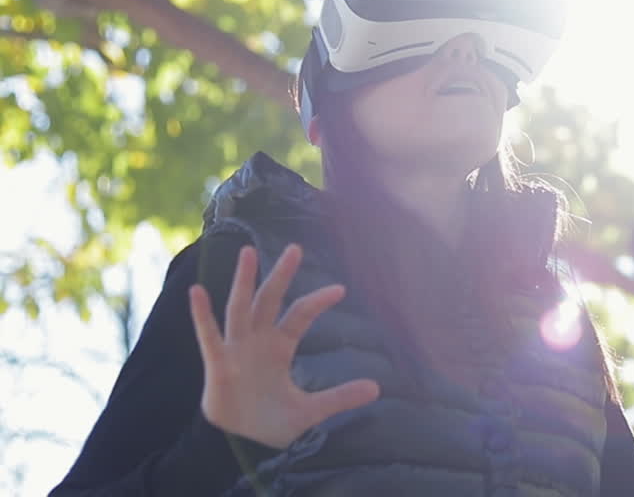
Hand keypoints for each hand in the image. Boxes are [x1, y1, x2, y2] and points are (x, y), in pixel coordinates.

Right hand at [189, 243, 379, 449]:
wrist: (242, 444)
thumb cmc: (271, 421)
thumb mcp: (311, 410)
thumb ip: (339, 397)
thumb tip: (376, 389)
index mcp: (280, 346)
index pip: (299, 315)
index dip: (317, 302)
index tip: (340, 290)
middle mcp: (258, 340)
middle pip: (270, 300)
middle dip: (281, 275)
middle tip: (295, 249)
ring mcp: (236, 349)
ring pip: (240, 308)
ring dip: (244, 281)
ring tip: (248, 252)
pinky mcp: (218, 363)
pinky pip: (208, 335)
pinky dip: (202, 315)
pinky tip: (197, 291)